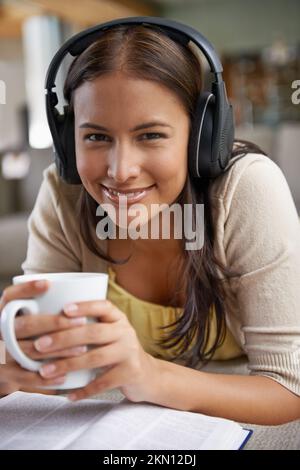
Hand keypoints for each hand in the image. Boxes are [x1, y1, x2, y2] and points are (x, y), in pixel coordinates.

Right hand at [0, 280, 88, 394]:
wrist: (0, 360)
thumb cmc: (23, 331)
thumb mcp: (23, 315)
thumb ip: (39, 306)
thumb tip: (72, 289)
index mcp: (3, 312)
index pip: (10, 296)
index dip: (27, 289)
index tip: (49, 284)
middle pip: (25, 325)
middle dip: (54, 324)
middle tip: (81, 322)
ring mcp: (0, 352)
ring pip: (28, 351)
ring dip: (57, 351)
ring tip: (81, 348)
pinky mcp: (5, 373)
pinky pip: (25, 377)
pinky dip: (45, 379)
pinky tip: (65, 376)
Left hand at [33, 299, 160, 402]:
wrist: (148, 375)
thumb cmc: (117, 350)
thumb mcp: (110, 333)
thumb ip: (89, 326)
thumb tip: (49, 325)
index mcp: (118, 318)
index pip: (103, 306)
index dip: (84, 306)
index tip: (63, 309)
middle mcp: (126, 331)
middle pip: (94, 332)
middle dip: (64, 338)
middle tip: (40, 345)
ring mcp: (130, 352)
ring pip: (96, 357)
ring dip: (68, 365)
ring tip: (46, 371)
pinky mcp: (131, 373)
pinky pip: (103, 382)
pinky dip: (84, 390)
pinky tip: (68, 395)